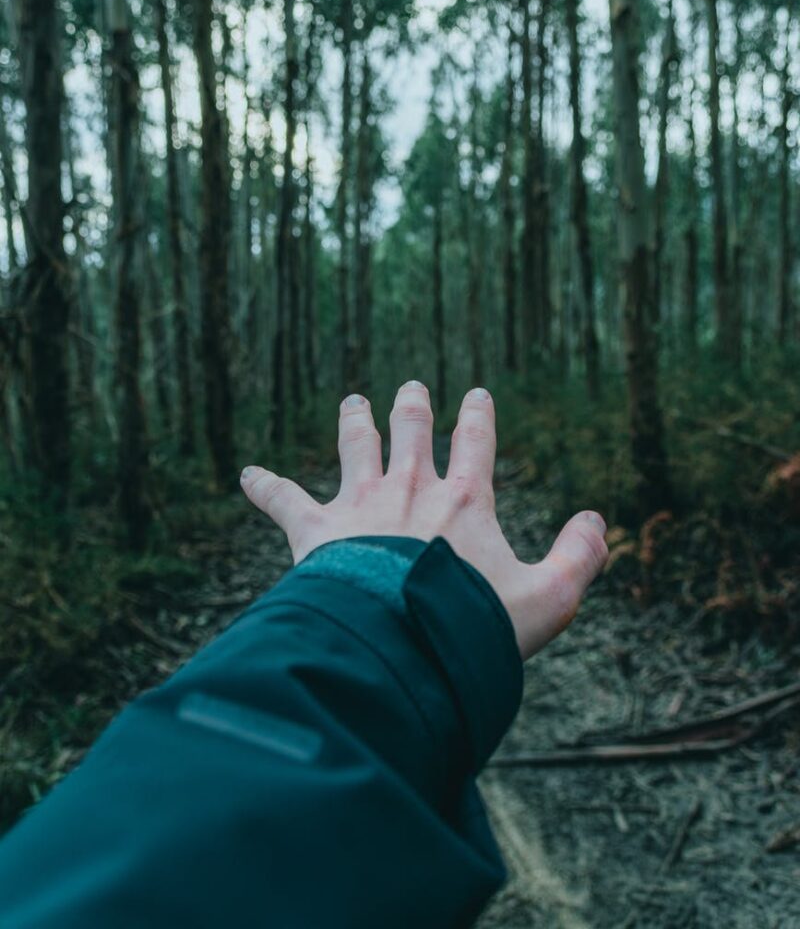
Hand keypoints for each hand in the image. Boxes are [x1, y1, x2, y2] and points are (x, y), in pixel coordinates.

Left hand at [240, 381, 607, 661]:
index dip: (477, 415)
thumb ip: (579, 558)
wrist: (401, 645)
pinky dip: (265, 486)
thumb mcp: (549, 599)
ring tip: (352, 402)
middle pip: (412, 431)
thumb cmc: (475, 625)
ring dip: (354, 422)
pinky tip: (246, 474)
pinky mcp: (317, 531)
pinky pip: (285, 499)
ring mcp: (361, 505)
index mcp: (464, 499)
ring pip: (356, 447)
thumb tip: (599, 521)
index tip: (476, 394)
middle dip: (413, 407)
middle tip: (411, 390)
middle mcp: (410, 489)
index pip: (475, 441)